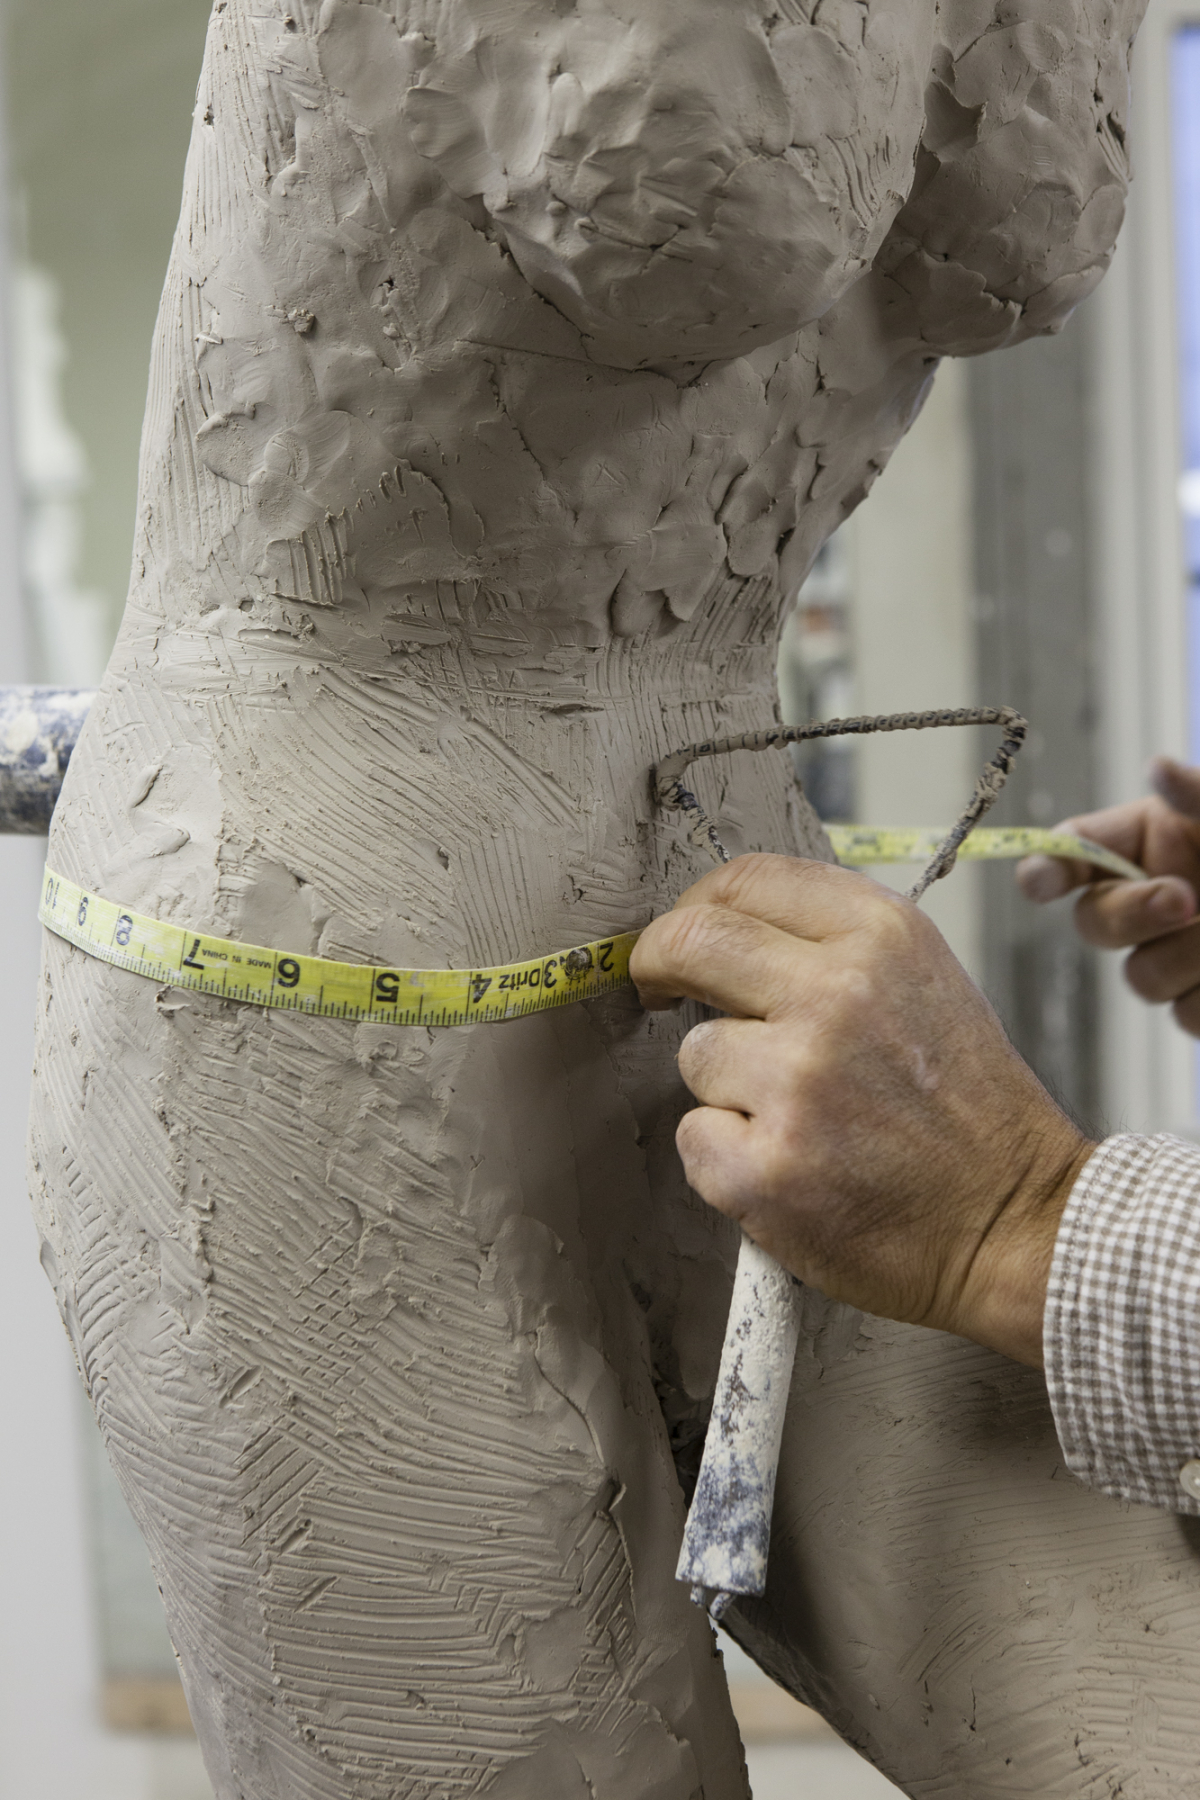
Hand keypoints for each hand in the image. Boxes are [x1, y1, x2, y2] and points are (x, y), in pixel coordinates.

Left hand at [631, 855, 1092, 1365]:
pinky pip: (696, 1137)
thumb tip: (725, 928)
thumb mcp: (925, 982)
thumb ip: (832, 944)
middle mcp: (836, 996)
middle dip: (656, 963)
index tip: (683, 935)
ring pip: (696, 1054)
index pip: (745, 880)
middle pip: (688, 942)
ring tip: (799, 1118)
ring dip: (727, 1086)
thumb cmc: (968, 1109)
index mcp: (880, 937)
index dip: (693, 906)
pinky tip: (794, 1169)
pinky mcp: (763, 1168)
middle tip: (658, 989)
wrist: (1016, 1223)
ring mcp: (796, 1083)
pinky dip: (729, 1159)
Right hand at [1016, 756, 1199, 1033]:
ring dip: (1190, 959)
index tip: (1043, 879)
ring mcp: (1178, 955)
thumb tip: (1158, 767)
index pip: (1074, 851)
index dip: (1047, 865)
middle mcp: (1153, 896)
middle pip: (1096, 923)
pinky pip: (1188, 1015)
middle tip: (1187, 900)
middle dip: (1134, 913)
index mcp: (1148, 839)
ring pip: (1141, 977)